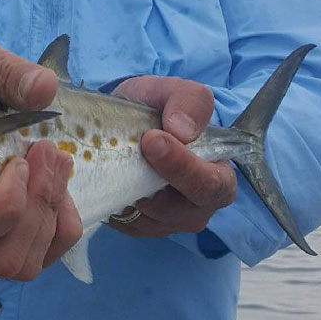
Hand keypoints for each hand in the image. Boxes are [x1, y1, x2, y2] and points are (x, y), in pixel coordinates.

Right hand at [0, 32, 82, 279]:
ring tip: (56, 162)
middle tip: (47, 151)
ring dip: (49, 214)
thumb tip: (44, 90)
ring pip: (18, 264)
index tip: (18, 158)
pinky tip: (60, 187)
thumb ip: (4, 71)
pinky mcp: (4, 238)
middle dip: (36, 205)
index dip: (3, 207)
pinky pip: (39, 258)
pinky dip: (62, 227)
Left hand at [108, 76, 236, 237]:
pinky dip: (108, 197)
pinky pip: (120, 220)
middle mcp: (194, 208)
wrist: (125, 122)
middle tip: (122, 152)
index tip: (152, 139)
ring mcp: (163, 223)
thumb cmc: (157, 109)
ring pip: (143, 215)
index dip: (182, 166)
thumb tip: (182, 131)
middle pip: (174, 209)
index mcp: (218, 178)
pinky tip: (102, 174)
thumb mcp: (171, 91)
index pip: (210, 185)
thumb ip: (188, 101)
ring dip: (123, 188)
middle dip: (147, 180)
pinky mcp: (135, 228)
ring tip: (108, 156)